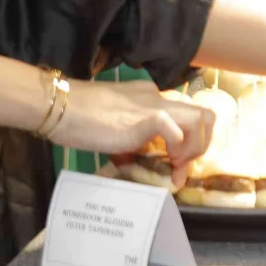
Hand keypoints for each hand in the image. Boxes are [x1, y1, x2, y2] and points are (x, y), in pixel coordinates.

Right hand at [47, 77, 215, 162]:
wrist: (61, 107)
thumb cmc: (79, 117)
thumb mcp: (114, 127)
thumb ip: (132, 137)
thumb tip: (141, 158)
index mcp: (150, 98)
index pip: (186, 115)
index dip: (189, 142)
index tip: (175, 167)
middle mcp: (158, 97)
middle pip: (204, 114)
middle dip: (201, 145)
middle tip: (180, 167)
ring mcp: (155, 106)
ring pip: (201, 119)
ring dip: (195, 148)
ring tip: (175, 166)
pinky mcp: (149, 118)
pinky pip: (178, 130)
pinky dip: (179, 149)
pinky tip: (166, 163)